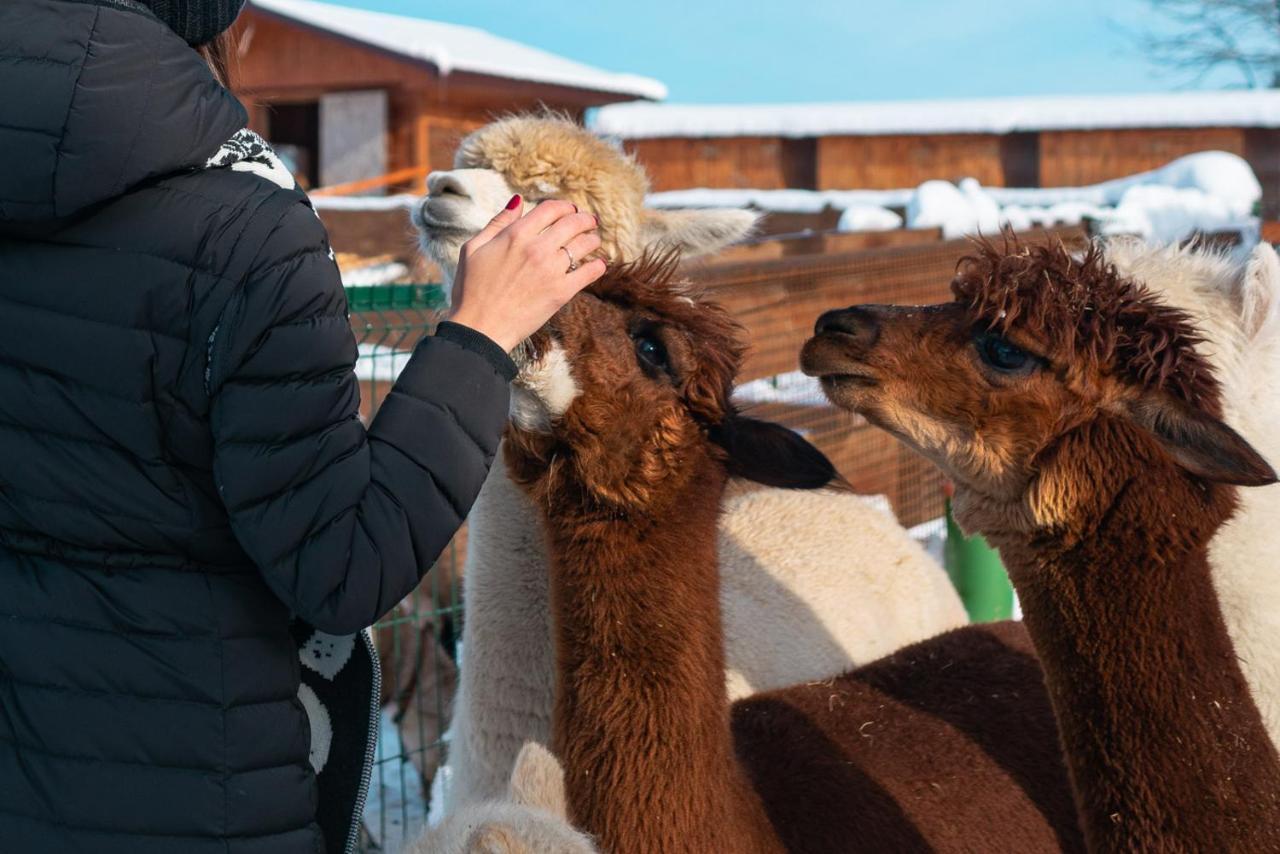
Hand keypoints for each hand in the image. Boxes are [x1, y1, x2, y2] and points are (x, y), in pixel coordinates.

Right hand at [448, 195, 605, 352]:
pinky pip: (589, 272)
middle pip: (573, 223)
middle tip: (591, 221)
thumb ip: (498, 222)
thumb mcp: (474, 248)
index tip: (571, 210)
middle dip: (585, 219)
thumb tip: (518, 200)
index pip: (551, 209)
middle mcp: (536, 249)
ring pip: (584, 245)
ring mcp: (551, 270)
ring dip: (593, 239)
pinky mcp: (561, 292)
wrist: (479, 328)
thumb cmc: (470, 290)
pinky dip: (598, 266)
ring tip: (594, 241)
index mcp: (515, 235)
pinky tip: (598, 265)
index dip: (565, 206)